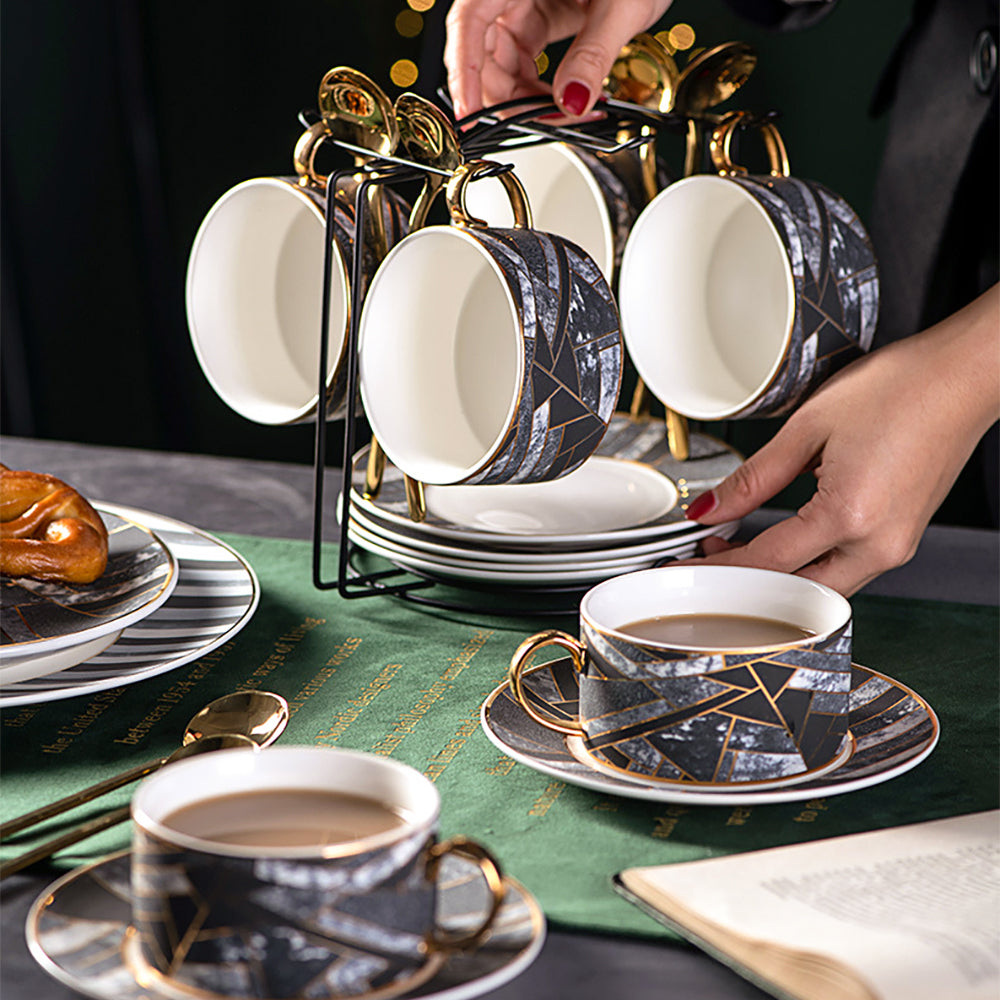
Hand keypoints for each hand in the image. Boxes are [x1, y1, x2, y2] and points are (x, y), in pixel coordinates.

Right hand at [444, 0, 672, 120]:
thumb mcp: (623, 4)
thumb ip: (593, 54)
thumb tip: (571, 102)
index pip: (470, 22)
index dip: (465, 72)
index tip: (470, 115)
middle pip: (484, 48)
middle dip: (505, 95)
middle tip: (538, 124)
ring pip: (505, 59)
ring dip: (526, 96)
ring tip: (562, 115)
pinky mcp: (545, 10)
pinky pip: (528, 55)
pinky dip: (541, 84)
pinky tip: (565, 99)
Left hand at [684, 285, 999, 595]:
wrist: (966, 376)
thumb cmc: (901, 388)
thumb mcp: (809, 427)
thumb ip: (753, 478)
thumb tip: (710, 508)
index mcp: (850, 515)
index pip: (765, 562)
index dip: (716, 569)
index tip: (683, 567)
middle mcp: (879, 544)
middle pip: (795, 592)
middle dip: (745, 584)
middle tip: (708, 557)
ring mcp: (896, 546)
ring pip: (822, 588)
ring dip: (777, 577)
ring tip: (737, 547)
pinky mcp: (903, 538)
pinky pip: (845, 570)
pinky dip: (807, 565)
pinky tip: (780, 542)